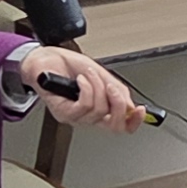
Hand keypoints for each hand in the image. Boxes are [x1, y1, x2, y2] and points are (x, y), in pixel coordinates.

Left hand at [15, 46, 144, 129]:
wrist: (45, 61)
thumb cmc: (68, 66)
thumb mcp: (101, 75)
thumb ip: (117, 91)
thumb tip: (131, 106)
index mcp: (101, 110)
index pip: (122, 126)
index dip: (135, 122)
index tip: (142, 110)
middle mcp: (89, 117)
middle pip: (115, 126)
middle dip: (119, 104)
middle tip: (113, 87)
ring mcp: (76, 117)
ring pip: (99, 110)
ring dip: (97, 86)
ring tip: (88, 75)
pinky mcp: (63, 113)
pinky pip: (84, 105)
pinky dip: (86, 88)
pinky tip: (80, 81)